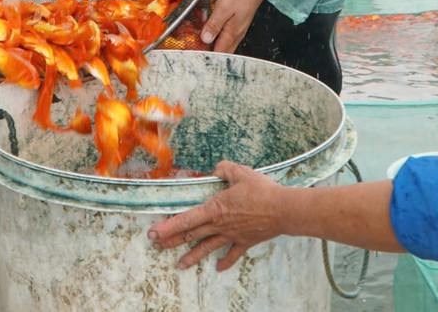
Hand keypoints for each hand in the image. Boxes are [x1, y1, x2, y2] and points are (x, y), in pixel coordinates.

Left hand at [147, 161, 287, 269]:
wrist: (283, 210)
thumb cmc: (261, 191)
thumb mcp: (241, 173)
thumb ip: (225, 169)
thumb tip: (216, 168)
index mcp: (215, 208)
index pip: (187, 220)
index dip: (169, 226)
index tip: (154, 233)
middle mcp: (220, 225)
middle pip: (192, 235)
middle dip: (172, 241)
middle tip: (157, 246)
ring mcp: (231, 235)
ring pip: (207, 248)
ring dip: (192, 257)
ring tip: (180, 265)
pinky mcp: (244, 242)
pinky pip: (232, 254)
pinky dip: (225, 261)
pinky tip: (219, 269)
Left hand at [200, 0, 264, 52]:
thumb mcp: (223, 8)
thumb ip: (214, 25)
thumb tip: (205, 39)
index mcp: (231, 34)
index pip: (218, 53)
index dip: (207, 55)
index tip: (197, 53)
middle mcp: (235, 36)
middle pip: (222, 52)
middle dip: (210, 53)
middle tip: (197, 49)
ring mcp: (237, 32)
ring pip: (225, 46)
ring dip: (214, 47)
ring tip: (202, 43)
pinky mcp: (237, 27)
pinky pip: (227, 39)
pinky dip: (218, 39)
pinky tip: (212, 33)